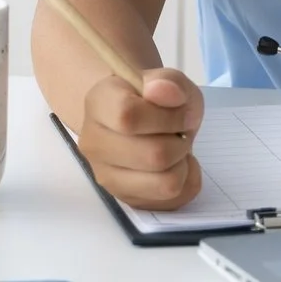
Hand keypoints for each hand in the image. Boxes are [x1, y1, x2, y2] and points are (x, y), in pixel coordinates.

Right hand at [78, 68, 204, 209]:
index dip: (167, 116)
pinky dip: (187, 181)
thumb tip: (161, 91)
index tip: (179, 109)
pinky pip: (174, 200)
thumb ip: (169, 81)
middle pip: (155, 155)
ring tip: (175, 148)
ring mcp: (107, 177)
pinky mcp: (126, 200)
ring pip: (166, 183)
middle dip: (181, 141)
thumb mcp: (168, 81)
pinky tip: (175, 165)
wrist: (139, 120)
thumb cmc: (153, 99)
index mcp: (98, 103)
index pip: (128, 116)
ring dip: (183, 163)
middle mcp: (93, 144)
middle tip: (180, 130)